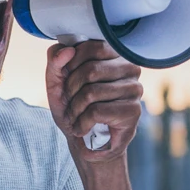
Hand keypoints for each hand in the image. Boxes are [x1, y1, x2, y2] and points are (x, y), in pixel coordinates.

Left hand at [45, 41, 142, 162]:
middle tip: (70, 103)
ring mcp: (134, 89)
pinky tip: (82, 129)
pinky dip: (81, 124)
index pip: (92, 46)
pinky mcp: (133, 111)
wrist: (86, 142)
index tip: (67, 78)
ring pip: (92, 92)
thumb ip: (56, 62)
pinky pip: (97, 112)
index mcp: (114, 55)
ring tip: (75, 117)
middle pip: (91, 70)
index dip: (71, 63)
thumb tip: (66, 50)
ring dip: (75, 110)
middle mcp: (130, 68)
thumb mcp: (57, 83)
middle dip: (71, 90)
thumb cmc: (74, 108)